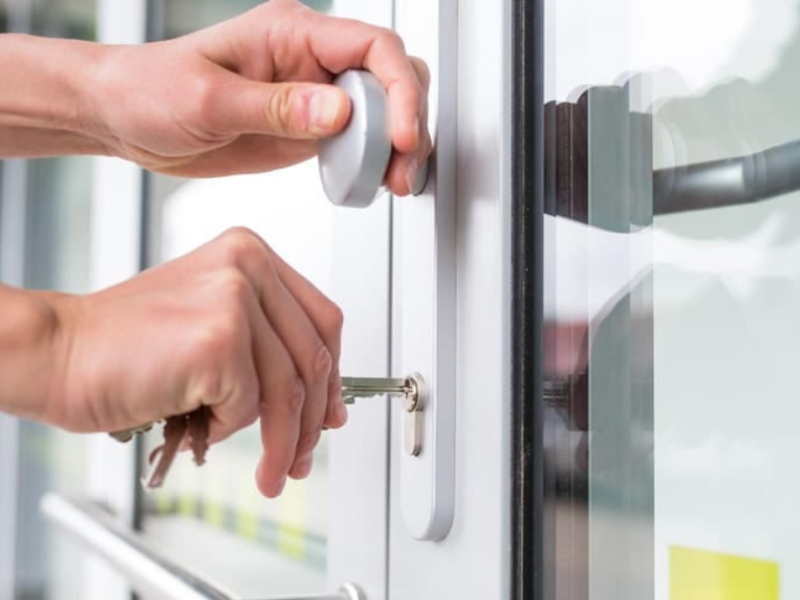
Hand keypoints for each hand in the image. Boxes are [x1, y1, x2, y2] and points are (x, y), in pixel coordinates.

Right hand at [48, 228, 344, 496]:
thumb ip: (266, 347)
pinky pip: (247, 407)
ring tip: (272, 471)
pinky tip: (196, 422)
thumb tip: (320, 400)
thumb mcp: (211, 324)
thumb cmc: (124, 345)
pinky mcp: (221, 338)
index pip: (322, 319)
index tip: (330, 411)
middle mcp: (248, 264)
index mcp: (250, 253)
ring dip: (281, 442)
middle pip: (312, 357)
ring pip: (288, 389)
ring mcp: (236, 298)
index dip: (333, 374)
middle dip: (311, 420)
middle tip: (300, 457)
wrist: (59, 353)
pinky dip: (224, 429)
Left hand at [88, 0, 430, 193]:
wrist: (125, 118)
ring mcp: (312, 96)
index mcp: (291, 34)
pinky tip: (372, 183)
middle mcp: (310, 60)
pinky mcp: (307, 129)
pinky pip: (358, 141)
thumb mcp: (210, 99)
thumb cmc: (151, 89)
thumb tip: (340, 112)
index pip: (372, 47)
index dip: (400, 90)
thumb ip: (277, 106)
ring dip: (397, 148)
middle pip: (390, 77)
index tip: (401, 135)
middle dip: (409, 122)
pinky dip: (374, 163)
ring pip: (382, 112)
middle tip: (402, 169)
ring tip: (394, 184)